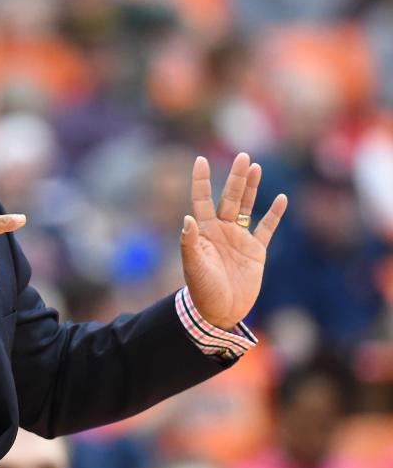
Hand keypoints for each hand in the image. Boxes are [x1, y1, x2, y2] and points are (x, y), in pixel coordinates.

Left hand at [180, 153, 287, 329]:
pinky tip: (280, 198)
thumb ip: (190, 243)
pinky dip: (273, 214)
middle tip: (242, 155)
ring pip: (245, 207)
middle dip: (235, 178)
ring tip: (255, 166)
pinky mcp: (255, 251)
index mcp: (203, 231)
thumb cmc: (201, 290)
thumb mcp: (193, 266)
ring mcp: (239, 239)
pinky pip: (266, 228)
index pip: (201, 199)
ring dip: (251, 188)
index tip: (200, 160)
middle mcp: (221, 230)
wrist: (219, 312)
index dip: (201, 180)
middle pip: (229, 197)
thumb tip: (187, 218)